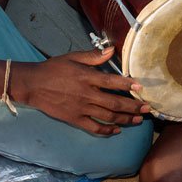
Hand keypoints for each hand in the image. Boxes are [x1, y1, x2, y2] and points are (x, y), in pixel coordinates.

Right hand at [14, 49, 149, 134]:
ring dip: (126, 119)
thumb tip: (112, 50)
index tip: (142, 88)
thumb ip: (93, 56)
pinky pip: (94, 128)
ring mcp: (81, 109)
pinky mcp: (75, 119)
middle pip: (115, 104)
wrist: (33, 85)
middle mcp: (87, 94)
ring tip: (139, 120)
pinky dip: (107, 130)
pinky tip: (117, 130)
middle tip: (148, 108)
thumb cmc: (53, 68)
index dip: (128, 85)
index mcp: (87, 77)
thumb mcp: (72, 57)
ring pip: (108, 117)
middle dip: (134, 107)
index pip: (113, 82)